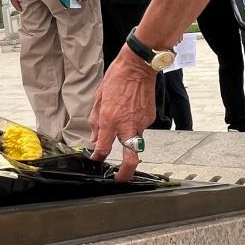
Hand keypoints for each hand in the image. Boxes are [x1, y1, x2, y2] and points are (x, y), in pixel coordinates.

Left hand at [89, 46, 156, 181]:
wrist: (138, 66)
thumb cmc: (117, 78)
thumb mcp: (99, 98)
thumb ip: (96, 121)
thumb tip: (95, 138)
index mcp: (110, 120)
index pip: (104, 148)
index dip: (98, 158)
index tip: (96, 161)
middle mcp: (126, 125)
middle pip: (131, 159)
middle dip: (125, 173)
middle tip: (119, 178)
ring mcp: (141, 123)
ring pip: (135, 141)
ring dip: (128, 139)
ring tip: (122, 119)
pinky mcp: (149, 118)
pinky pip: (140, 127)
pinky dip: (134, 124)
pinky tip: (130, 110)